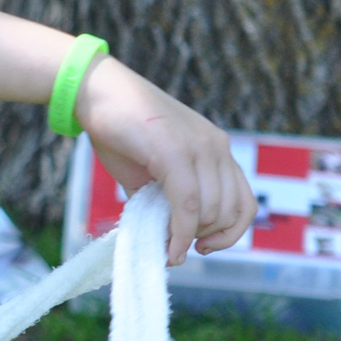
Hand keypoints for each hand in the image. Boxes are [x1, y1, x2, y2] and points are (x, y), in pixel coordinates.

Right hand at [73, 57, 256, 265]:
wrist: (95, 91)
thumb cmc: (118, 129)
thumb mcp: (150, 170)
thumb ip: (164, 200)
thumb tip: (166, 239)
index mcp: (216, 148)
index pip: (245, 202)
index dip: (231, 233)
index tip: (204, 246)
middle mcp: (216, 147)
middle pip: (229, 211)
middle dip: (203, 237)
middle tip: (173, 241)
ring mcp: (198, 147)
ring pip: (210, 211)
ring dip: (188, 237)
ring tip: (163, 243)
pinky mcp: (175, 152)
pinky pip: (188, 204)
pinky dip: (179, 233)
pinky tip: (167, 249)